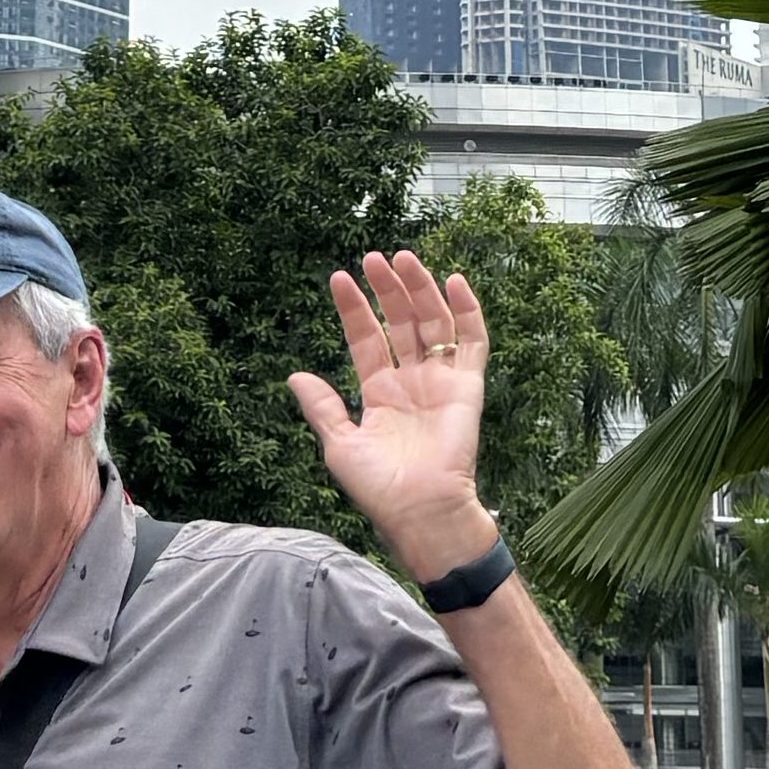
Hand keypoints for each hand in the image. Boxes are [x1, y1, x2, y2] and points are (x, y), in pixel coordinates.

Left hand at [289, 254, 498, 586]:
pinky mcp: (468, 387)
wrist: (420, 510)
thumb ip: (322, 408)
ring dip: (420, 290)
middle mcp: (411, 382)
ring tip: (403, 259)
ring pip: (433, 323)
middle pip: (400, 323)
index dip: (354, 310)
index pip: (366, 340)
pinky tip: (454, 282)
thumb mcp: (340, 445)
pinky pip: (473, 342)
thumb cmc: (379, 488)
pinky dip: (468, 311)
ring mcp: (441, 381)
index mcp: (379, 394)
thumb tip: (294, 375)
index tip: (339, 278)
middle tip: (373, 257)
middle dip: (387, 290)